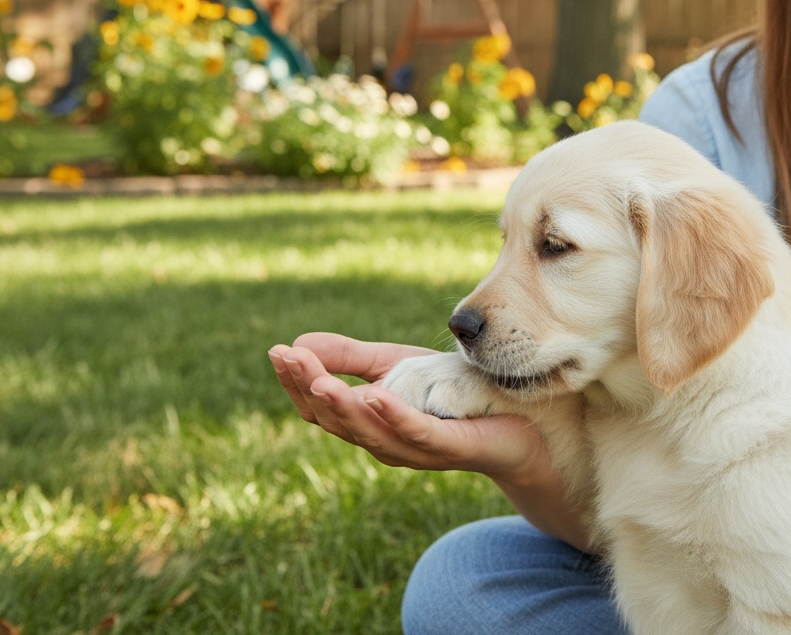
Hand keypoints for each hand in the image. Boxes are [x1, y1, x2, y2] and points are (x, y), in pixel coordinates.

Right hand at [268, 332, 546, 477]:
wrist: (513, 419)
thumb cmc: (449, 392)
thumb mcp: (393, 365)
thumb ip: (349, 357)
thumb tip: (296, 342)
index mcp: (366, 421)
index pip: (318, 406)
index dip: (296, 381)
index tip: (278, 351)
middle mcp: (382, 440)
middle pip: (335, 419)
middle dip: (309, 388)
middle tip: (288, 359)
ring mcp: (414, 446)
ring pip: (368, 431)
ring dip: (341, 406)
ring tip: (319, 381)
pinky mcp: (448, 444)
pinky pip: (416, 432)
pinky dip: (393, 416)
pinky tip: (375, 396)